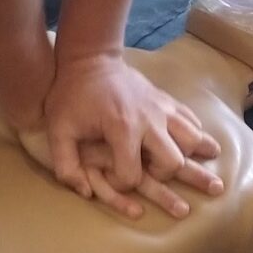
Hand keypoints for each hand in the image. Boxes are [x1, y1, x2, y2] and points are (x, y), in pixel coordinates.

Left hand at [24, 53, 224, 220]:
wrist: (91, 60)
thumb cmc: (71, 97)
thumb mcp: (59, 131)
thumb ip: (66, 165)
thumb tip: (86, 192)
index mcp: (122, 128)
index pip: (132, 175)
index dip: (121, 184)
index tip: (112, 177)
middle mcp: (149, 119)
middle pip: (173, 162)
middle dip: (161, 176)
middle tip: (146, 171)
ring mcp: (162, 108)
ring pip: (193, 140)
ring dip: (186, 156)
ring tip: (175, 161)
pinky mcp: (168, 100)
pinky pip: (193, 121)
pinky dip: (194, 135)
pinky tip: (185, 143)